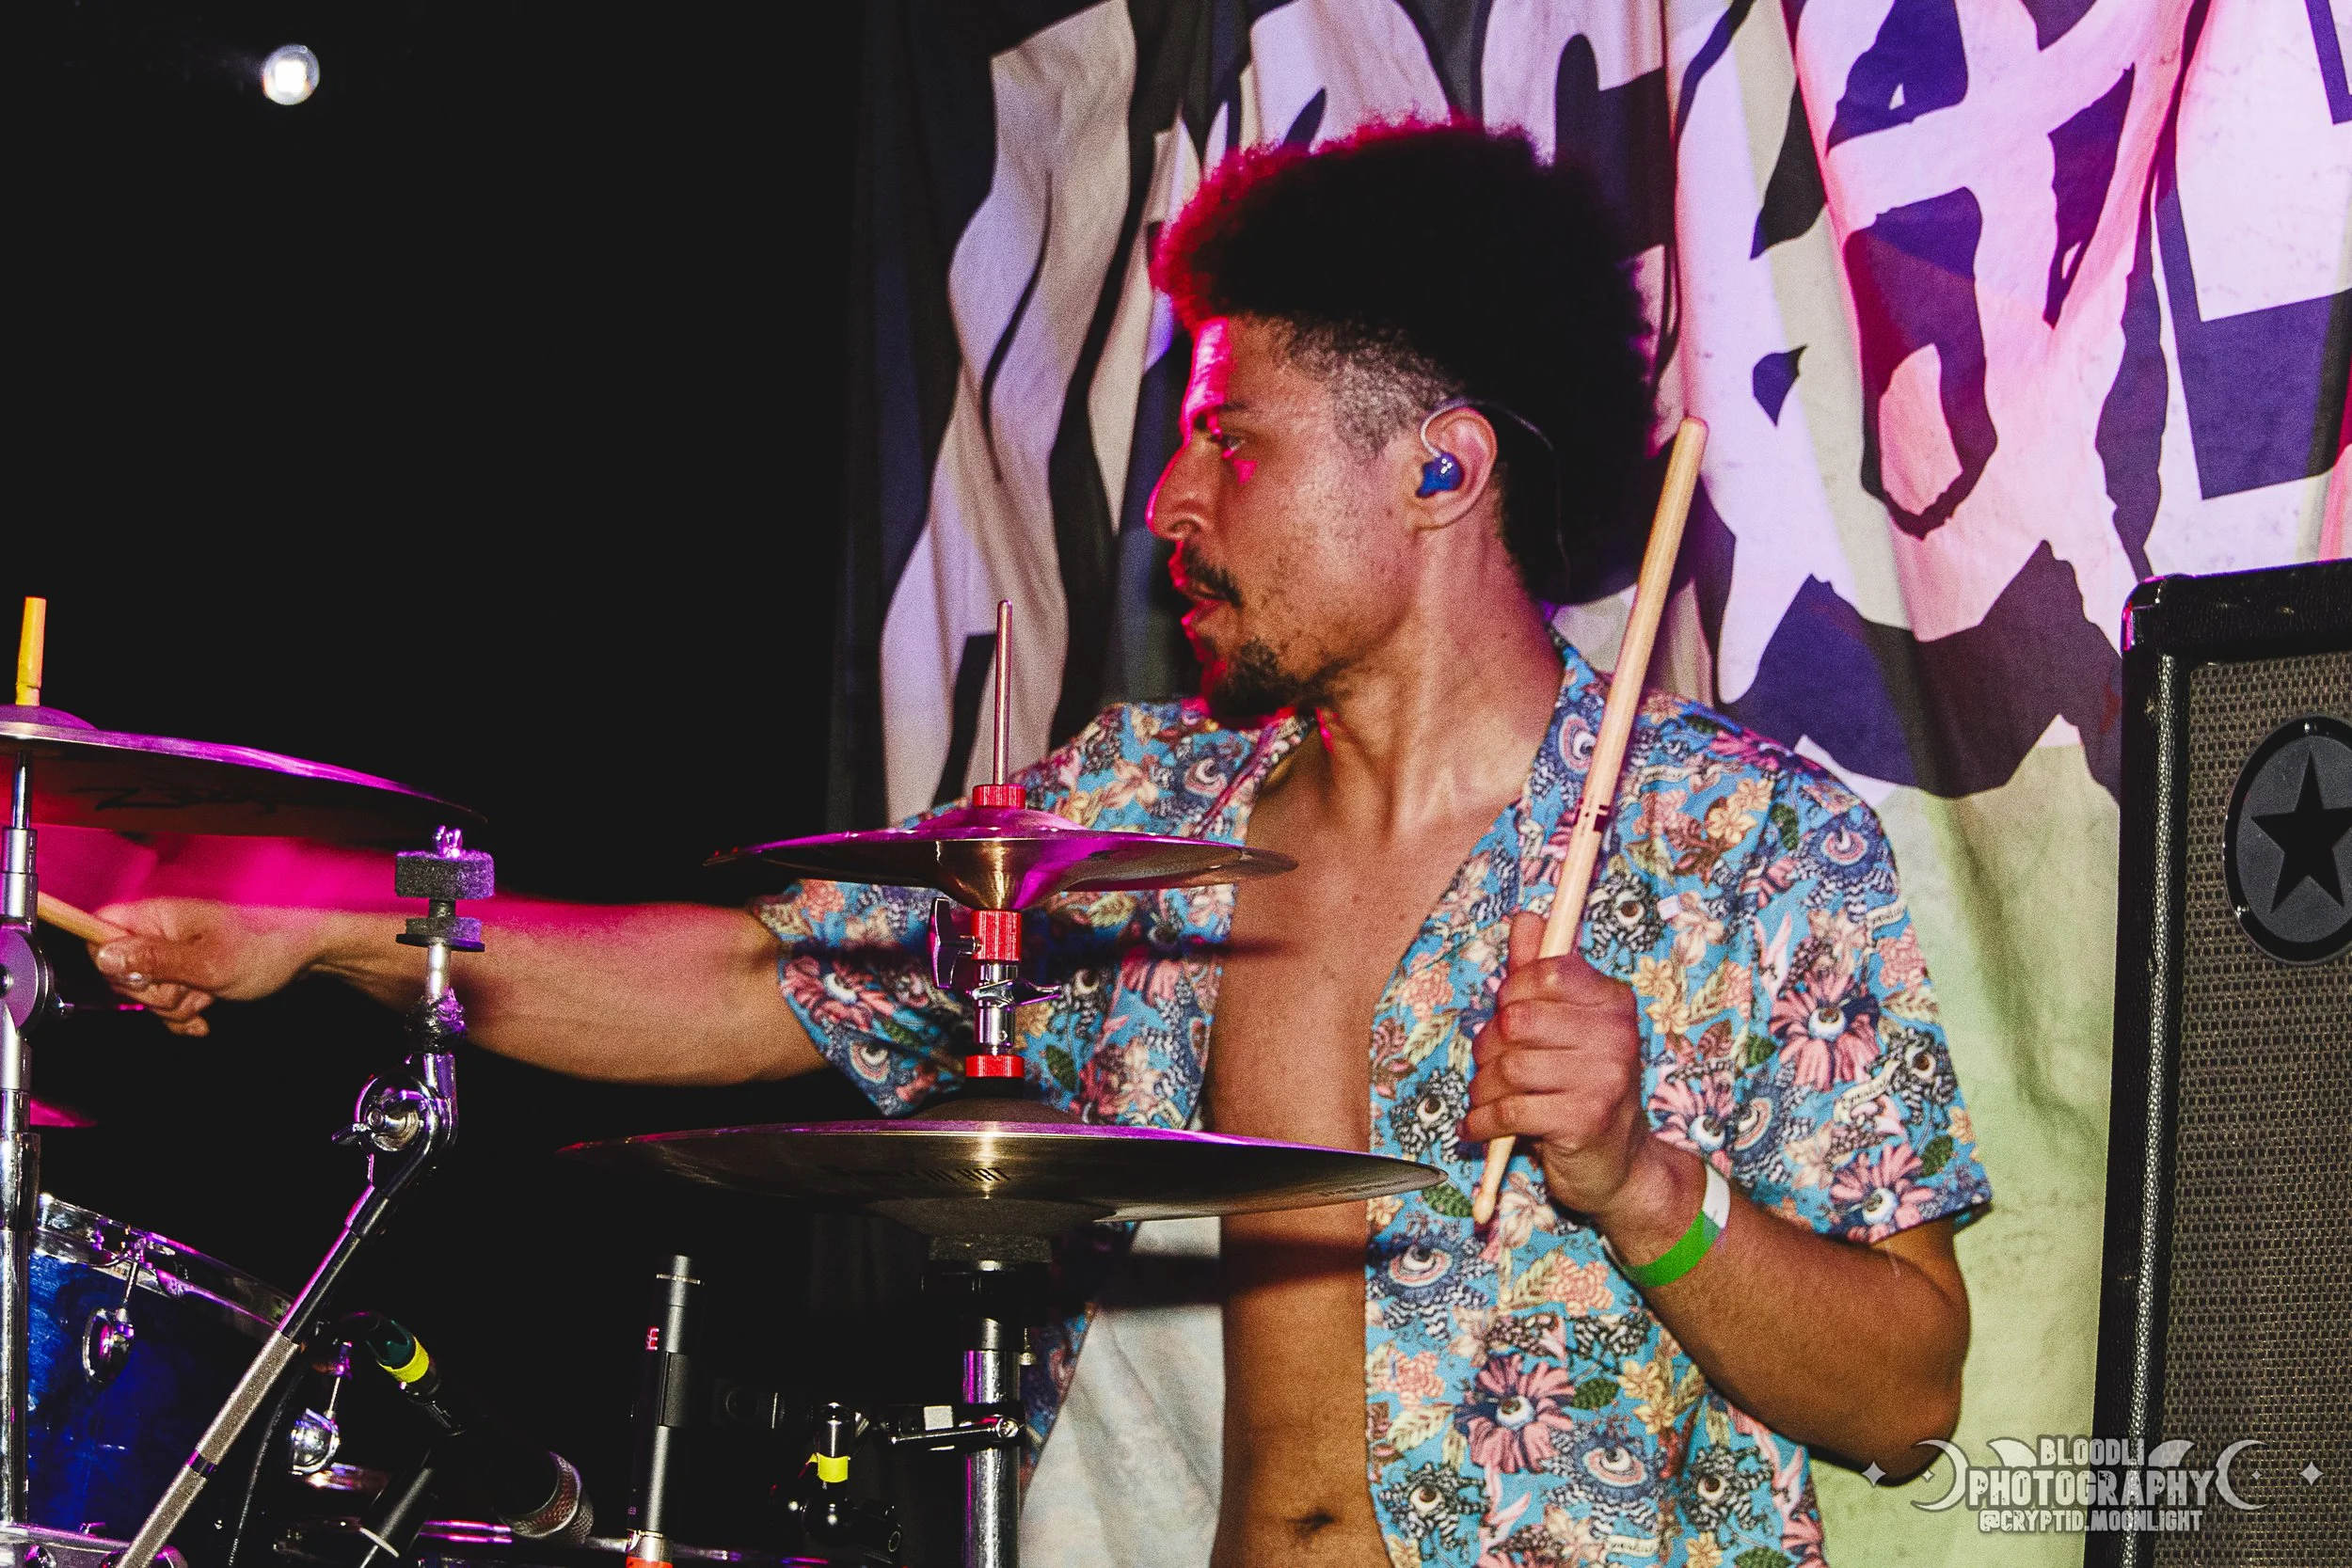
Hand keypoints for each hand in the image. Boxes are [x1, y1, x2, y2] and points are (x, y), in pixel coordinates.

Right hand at [86, 898, 325, 1037]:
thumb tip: (103, 954)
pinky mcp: (185, 974)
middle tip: (189, 988)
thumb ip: (153, 960)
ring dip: (174, 1005)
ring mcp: (172, 954)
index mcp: (157, 916)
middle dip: (152, 992)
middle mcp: (159, 931)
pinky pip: (166, 1003)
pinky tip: (205, 1017)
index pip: (97, 932)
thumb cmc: (263, 950)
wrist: (306, 957)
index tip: (144, 976)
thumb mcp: (207, 962)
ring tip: (207, 995)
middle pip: (119, 972)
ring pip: (145, 993)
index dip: (109, 962)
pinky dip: (183, 1015)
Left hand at [1462, 910, 1661, 1224]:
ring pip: (1508, 1068)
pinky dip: (1482, 1122)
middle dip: (1489, 1046)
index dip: (1509, 993)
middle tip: (1492, 1065)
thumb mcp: (1565, 1027)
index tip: (1505, 1013)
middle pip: (1516, 1021)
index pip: (1543, 973)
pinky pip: (1508, 1111)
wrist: (1619, 1164)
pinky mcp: (1583, 1121)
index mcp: (1613, 1003)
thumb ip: (1540, 974)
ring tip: (1488, 1100)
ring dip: (1484, 1089)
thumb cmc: (1583, 1087)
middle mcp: (1616, 1036)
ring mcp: (1604, 1079)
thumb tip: (1527, 919)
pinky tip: (1480, 1128)